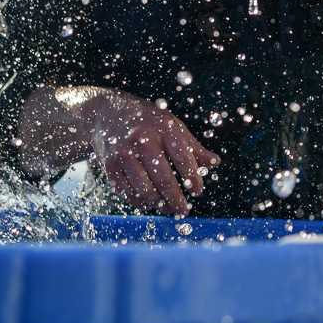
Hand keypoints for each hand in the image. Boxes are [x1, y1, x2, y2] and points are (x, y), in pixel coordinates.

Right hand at [60, 87, 219, 213]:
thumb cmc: (147, 120)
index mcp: (163, 127)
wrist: (108, 112)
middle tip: (183, 210)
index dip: (192, 178)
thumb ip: (192, 145)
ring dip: (158, 204)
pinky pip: (127, 192)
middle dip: (175, 198)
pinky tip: (150, 204)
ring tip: (168, 208)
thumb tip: (214, 162)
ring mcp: (123, 152)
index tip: (198, 191)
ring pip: (144, 189)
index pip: (182, 157)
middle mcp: (142, 138)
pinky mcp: (109, 165)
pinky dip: (140, 203)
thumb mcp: (172, 125)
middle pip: (163, 178)